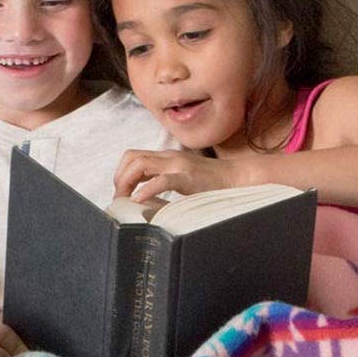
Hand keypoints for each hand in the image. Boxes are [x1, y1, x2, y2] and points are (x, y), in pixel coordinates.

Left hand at [113, 148, 237, 204]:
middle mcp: (169, 157)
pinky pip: (162, 180)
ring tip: (125, 200)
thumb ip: (165, 180)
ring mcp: (178, 165)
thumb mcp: (183, 178)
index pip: (134, 156)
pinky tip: (139, 200)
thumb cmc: (212, 183)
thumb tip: (144, 197)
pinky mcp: (188, 177)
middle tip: (119, 198)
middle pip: (132, 157)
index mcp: (167, 157)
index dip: (121, 173)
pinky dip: (147, 189)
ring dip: (127, 182)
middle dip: (119, 178)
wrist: (238, 178)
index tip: (120, 193)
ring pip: (141, 164)